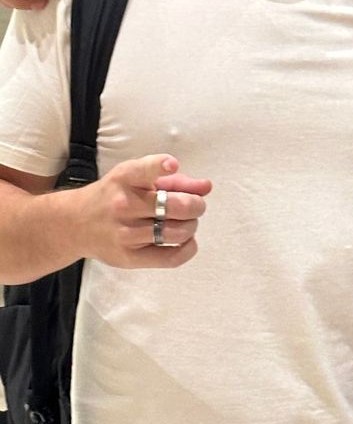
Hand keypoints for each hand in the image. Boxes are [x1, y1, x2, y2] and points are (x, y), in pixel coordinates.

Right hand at [75, 155, 211, 268]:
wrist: (75, 224)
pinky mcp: (128, 257)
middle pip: (175, 206)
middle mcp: (123, 205)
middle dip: (196, 205)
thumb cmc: (114, 197)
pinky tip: (186, 240)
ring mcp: (125, 233)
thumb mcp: (136, 178)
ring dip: (191, 226)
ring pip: (177, 232)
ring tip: (186, 222)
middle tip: (196, 206)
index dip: (160, 167)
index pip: (143, 171)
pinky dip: (188, 248)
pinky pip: (171, 258)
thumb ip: (173, 181)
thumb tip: (206, 187)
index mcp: (125, 178)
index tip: (171, 165)